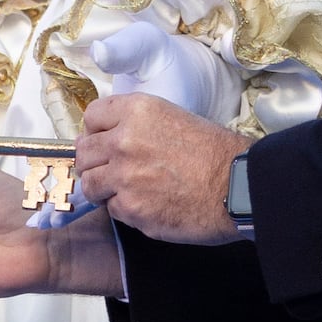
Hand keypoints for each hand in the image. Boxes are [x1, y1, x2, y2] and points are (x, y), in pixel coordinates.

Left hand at [71, 96, 250, 244]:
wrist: (238, 186)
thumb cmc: (215, 153)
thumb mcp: (174, 118)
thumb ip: (137, 125)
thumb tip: (105, 139)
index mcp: (137, 111)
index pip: (92, 117)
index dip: (95, 131)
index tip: (102, 141)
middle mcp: (124, 140)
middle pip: (84, 152)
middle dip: (94, 163)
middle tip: (112, 171)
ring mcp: (123, 176)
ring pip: (89, 184)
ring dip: (103, 189)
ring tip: (126, 190)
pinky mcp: (129, 208)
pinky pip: (111, 209)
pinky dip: (125, 209)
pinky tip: (148, 204)